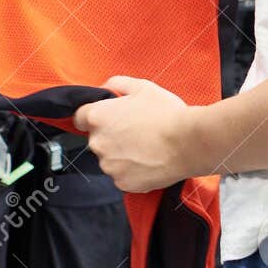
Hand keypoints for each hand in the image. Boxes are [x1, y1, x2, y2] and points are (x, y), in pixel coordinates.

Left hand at [74, 76, 195, 192]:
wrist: (188, 143)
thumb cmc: (166, 112)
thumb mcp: (142, 87)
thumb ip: (116, 83)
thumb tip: (105, 88)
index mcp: (97, 117)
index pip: (79, 117)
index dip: (94, 116)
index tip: (109, 118)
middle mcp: (97, 143)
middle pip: (96, 139)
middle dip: (111, 135)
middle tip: (135, 131)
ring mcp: (109, 166)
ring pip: (109, 159)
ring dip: (121, 154)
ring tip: (145, 147)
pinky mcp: (122, 183)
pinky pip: (122, 175)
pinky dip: (131, 170)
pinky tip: (148, 161)